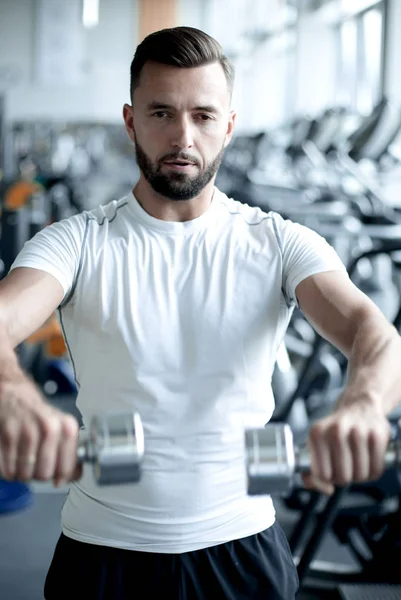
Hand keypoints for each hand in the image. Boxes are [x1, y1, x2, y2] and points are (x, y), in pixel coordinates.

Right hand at [0, 371, 81, 486]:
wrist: (15, 395)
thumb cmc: (39, 415)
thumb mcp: (61, 427)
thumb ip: (70, 452)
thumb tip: (75, 475)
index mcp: (67, 427)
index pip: (67, 468)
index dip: (61, 476)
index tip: (58, 477)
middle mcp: (50, 428)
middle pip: (45, 474)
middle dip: (39, 475)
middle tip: (37, 465)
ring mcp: (28, 431)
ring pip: (26, 474)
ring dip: (23, 473)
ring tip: (24, 460)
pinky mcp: (8, 435)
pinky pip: (8, 469)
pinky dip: (9, 470)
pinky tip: (13, 458)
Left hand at [302, 401, 391, 494]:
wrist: (359, 406)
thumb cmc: (335, 430)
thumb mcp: (316, 444)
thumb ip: (311, 471)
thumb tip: (326, 488)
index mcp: (317, 433)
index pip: (321, 474)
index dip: (328, 479)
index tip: (331, 472)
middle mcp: (336, 431)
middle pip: (342, 478)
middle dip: (345, 477)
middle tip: (345, 466)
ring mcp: (358, 432)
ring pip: (360, 475)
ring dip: (360, 475)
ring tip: (356, 462)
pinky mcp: (377, 435)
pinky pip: (376, 469)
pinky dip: (373, 471)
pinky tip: (368, 460)